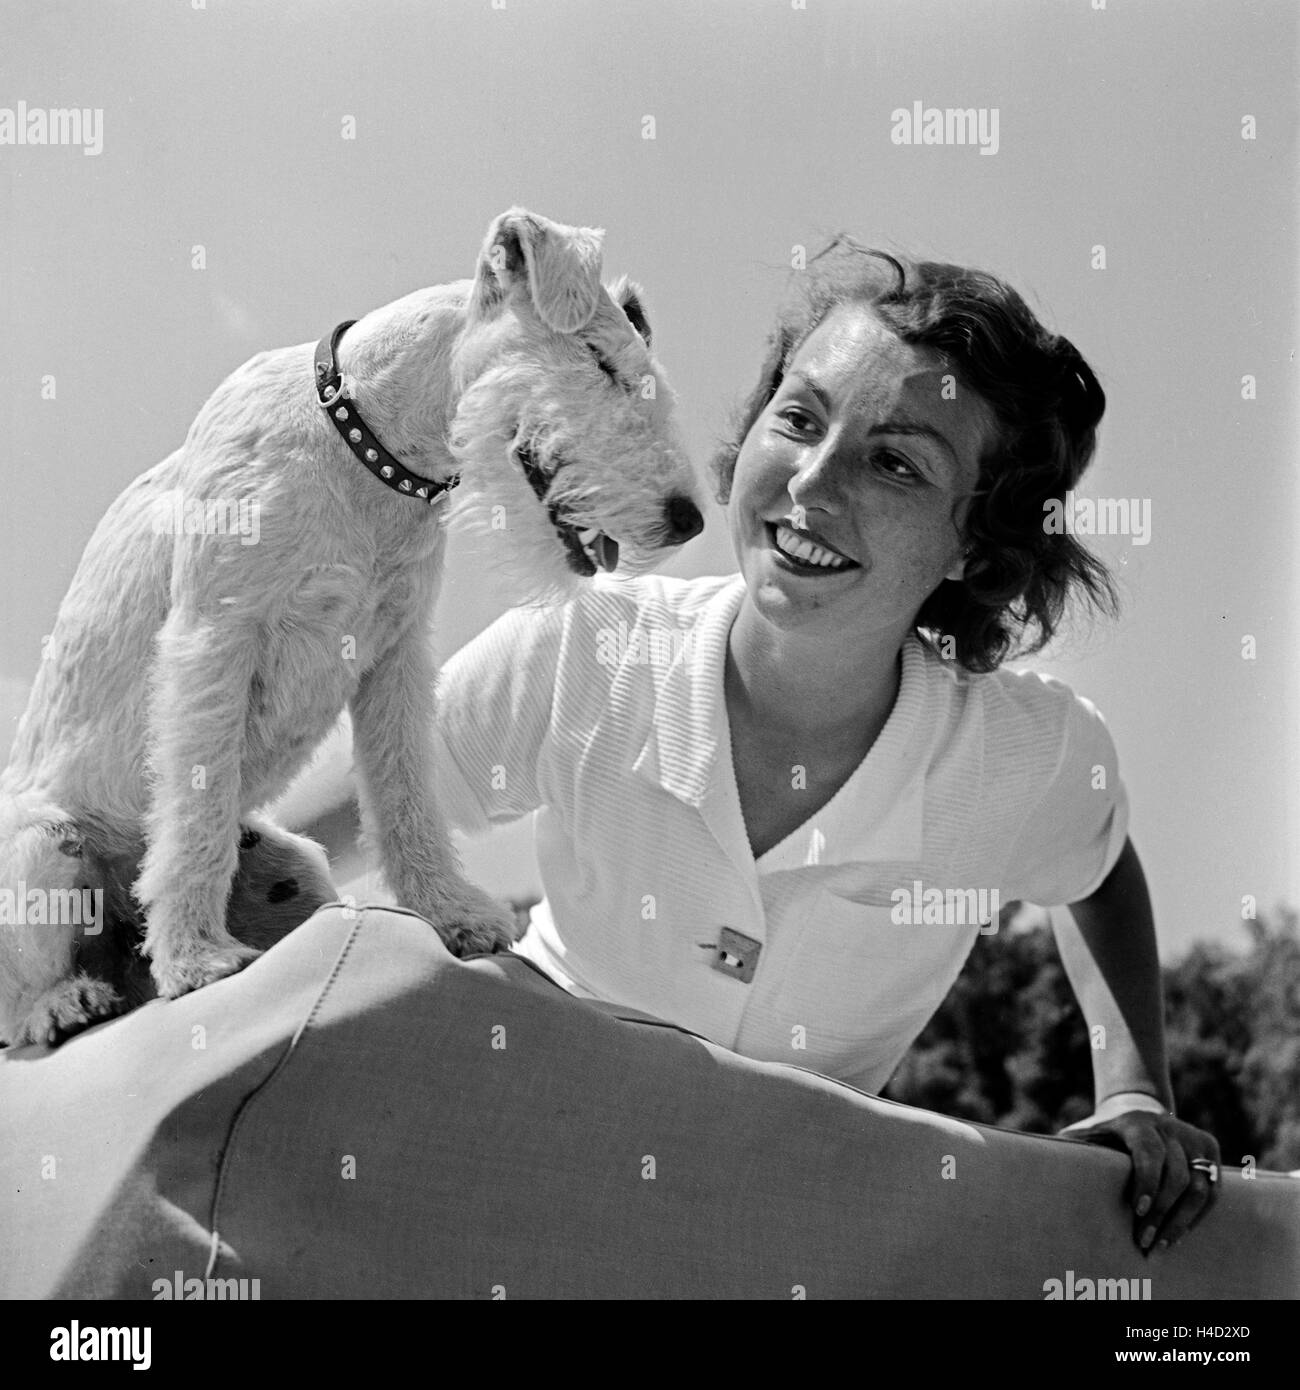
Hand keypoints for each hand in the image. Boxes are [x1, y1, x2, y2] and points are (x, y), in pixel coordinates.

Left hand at [1062, 1109, 1220, 1253]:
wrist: (1136, 1111)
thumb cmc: (1103, 1134)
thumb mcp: (1085, 1135)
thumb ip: (1070, 1148)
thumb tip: (1040, 1165)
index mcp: (1135, 1122)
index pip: (1149, 1151)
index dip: (1147, 1181)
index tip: (1138, 1210)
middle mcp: (1168, 1126)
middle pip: (1177, 1175)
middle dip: (1162, 1213)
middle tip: (1146, 1243)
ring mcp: (1191, 1136)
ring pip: (1200, 1186)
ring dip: (1182, 1221)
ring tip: (1163, 1246)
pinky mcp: (1209, 1148)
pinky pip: (1213, 1189)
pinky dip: (1198, 1215)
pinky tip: (1181, 1233)